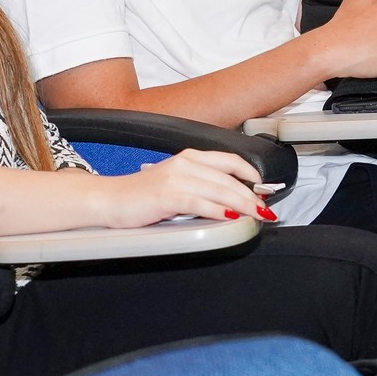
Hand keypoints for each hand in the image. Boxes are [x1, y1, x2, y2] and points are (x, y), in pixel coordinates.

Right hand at [95, 149, 269, 227]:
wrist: (110, 200)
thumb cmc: (142, 195)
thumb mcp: (175, 183)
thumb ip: (201, 186)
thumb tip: (230, 199)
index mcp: (189, 157)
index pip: (230, 160)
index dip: (251, 174)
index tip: (264, 188)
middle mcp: (185, 163)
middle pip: (229, 178)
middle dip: (252, 195)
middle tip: (266, 209)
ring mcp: (176, 178)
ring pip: (220, 190)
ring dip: (243, 204)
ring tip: (257, 215)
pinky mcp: (168, 196)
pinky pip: (201, 203)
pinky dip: (218, 210)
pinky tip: (230, 218)